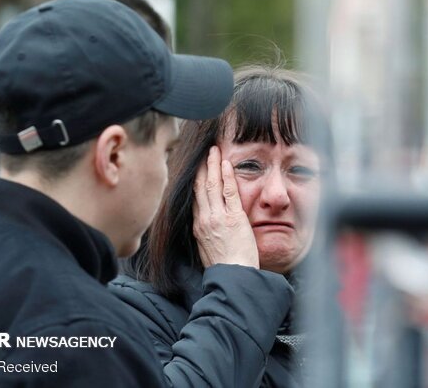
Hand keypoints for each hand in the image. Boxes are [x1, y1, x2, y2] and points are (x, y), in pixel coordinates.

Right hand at [192, 146, 258, 267]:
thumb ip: (206, 233)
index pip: (194, 198)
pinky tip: (225, 163)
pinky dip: (226, 175)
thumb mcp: (207, 249)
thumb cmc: (224, 267)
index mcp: (198, 226)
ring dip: (212, 165)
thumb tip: (206, 226)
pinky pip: (229, 191)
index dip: (195, 180)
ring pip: (211, 185)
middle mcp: (204, 219)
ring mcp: (218, 217)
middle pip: (199, 186)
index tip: (197, 168)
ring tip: (214, 150)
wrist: (233, 276)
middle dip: (202, 167)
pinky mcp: (233, 217)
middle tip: (204, 152)